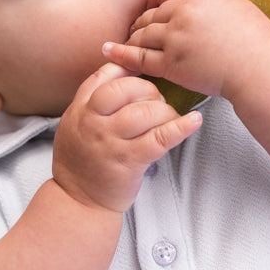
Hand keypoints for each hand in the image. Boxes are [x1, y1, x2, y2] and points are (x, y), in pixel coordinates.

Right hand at [53, 62, 201, 212]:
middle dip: (149, 90)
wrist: (78, 201)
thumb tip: (121, 68)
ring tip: (169, 118)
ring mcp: (111, 141)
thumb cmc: (82, 160)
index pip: (104, 75)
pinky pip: (160, 138)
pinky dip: (181, 127)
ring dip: (165, 111)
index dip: (128, 68)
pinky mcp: (130, 161)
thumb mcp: (75, 123)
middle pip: (127, 88)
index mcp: (80, 109)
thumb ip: (92, 99)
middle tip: (157, 102)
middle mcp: (93, 122)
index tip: (143, 73)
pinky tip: (194, 121)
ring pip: (146, 112)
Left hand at [104, 0, 269, 102]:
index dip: (153, 1)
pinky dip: (120, 54)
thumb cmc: (256, 40)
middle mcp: (183, 10)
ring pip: (142, 34)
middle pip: (150, 13)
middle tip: (136, 29)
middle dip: (141, 21)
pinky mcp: (171, 63)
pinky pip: (139, 57)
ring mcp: (175, 37)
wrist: (260, 67)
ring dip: (133, 38)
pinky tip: (108, 52)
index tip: (149, 8)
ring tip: (127, 42)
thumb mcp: (234, 4)